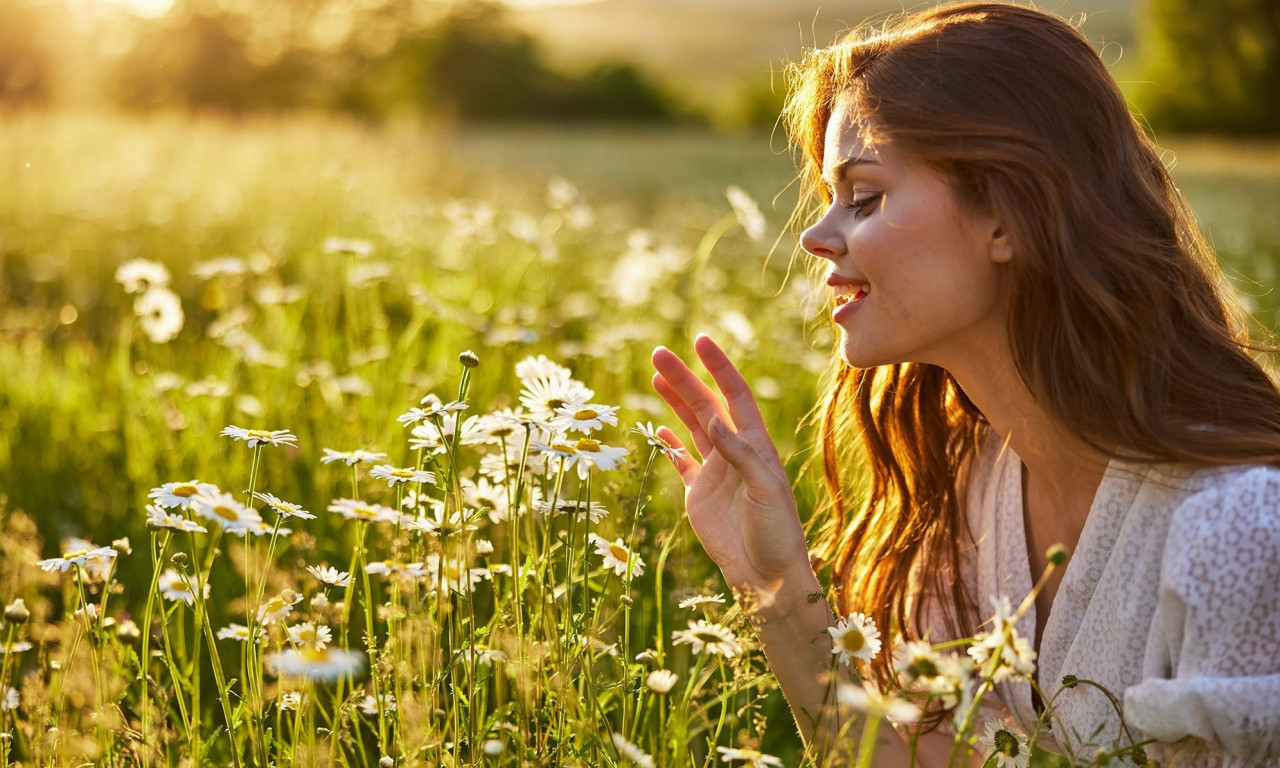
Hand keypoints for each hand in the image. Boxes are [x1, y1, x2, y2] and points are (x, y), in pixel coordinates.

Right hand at [651, 335, 814, 608]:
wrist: (767, 576)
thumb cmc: (777, 533)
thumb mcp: (765, 489)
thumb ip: (740, 453)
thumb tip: (714, 418)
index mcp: (756, 445)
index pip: (735, 395)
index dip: (718, 368)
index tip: (700, 342)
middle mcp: (735, 453)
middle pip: (706, 405)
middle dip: (684, 379)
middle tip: (659, 353)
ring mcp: (715, 473)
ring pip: (691, 427)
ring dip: (675, 401)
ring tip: (656, 376)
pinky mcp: (699, 495)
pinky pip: (681, 462)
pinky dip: (669, 444)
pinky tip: (658, 427)